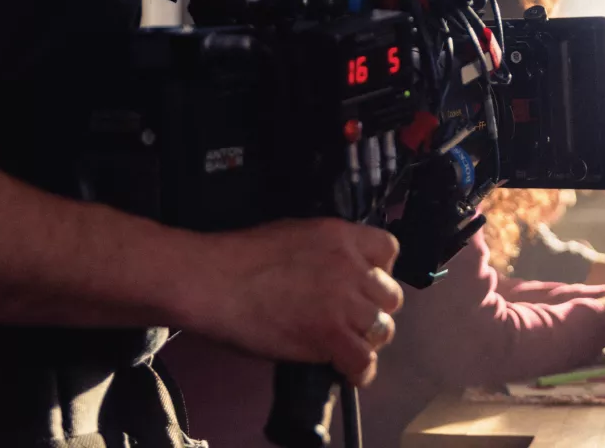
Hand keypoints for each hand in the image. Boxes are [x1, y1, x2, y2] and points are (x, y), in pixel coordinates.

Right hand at [185, 218, 403, 386]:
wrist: (215, 280)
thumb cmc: (243, 256)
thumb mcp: (298, 233)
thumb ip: (329, 251)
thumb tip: (337, 272)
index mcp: (343, 236)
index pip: (389, 250)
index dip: (381, 271)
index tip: (364, 283)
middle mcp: (352, 268)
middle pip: (390, 296)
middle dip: (375, 309)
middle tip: (353, 319)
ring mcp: (344, 303)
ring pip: (382, 330)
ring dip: (367, 340)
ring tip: (348, 344)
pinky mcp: (330, 335)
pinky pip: (363, 361)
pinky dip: (359, 371)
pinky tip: (348, 371)